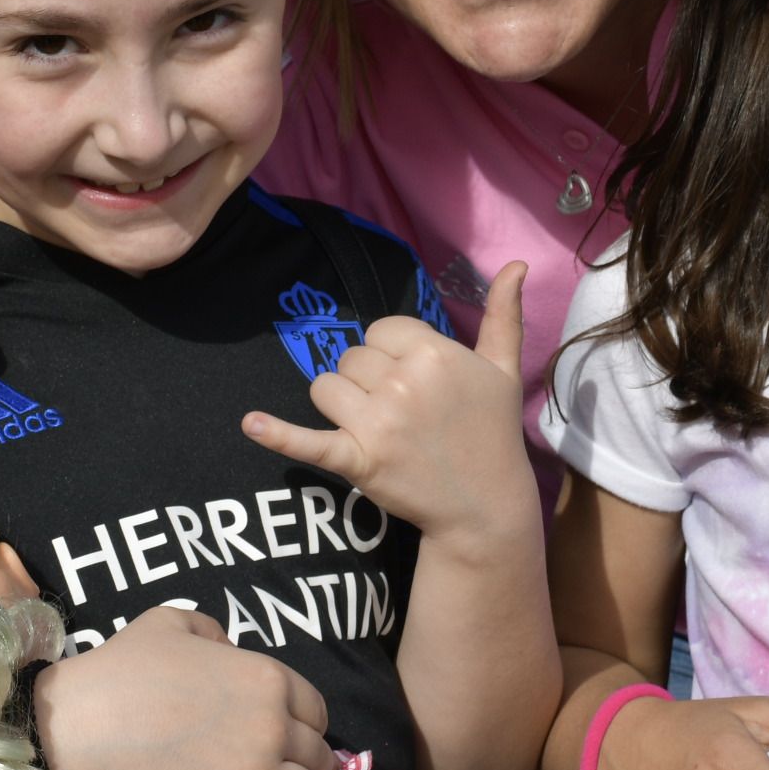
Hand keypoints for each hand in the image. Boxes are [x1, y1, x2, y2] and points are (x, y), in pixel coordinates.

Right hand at [33, 607, 336, 769]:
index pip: (316, 711)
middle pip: (318, 755)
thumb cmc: (124, 670)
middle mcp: (274, 726)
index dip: (307, 725)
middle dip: (308, 763)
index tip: (295, 736)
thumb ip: (215, 634)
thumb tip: (231, 652)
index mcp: (267, 679)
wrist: (85, 727)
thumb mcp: (174, 624)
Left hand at [241, 262, 536, 545]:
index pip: (380, 330)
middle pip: (351, 357)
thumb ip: (504, 315)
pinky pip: (308, 441)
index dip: (391, 354)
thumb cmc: (492, 433)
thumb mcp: (503, 370)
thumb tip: (518, 263)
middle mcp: (404, 382)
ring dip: (340, 405)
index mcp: (435, 353)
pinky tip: (250, 423)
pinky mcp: (358, 461)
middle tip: (401, 412)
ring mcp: (379, 423)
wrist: (485, 506)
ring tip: (374, 428)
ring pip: (325, 388)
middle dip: (367, 381)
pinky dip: (277, 434)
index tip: (414, 382)